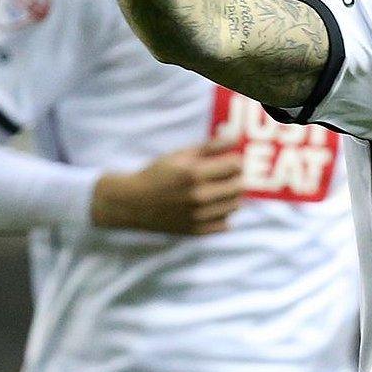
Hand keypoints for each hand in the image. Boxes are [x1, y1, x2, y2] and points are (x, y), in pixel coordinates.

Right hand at [90, 137, 244, 234]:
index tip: (227, 161)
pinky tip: (211, 206)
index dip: (234, 161)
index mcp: (194, 174)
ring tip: (218, 190)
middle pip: (239, 186)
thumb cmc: (156, 174)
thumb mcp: (180, 155)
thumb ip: (210, 147)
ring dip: (231, 196)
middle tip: (225, 176)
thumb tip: (235, 139)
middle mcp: (199, 197)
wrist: (132, 203)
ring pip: (235, 206)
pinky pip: (225, 224)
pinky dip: (223, 214)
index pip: (236, 166)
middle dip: (236, 178)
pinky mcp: (196, 231)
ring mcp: (199, 217)